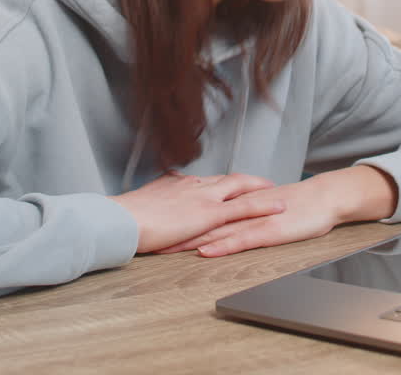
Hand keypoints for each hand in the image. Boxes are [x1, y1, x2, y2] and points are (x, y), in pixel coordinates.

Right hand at [108, 171, 284, 252]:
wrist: (121, 220)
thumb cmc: (124, 218)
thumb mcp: (140, 207)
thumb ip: (153, 205)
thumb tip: (153, 206)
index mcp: (177, 184)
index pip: (206, 181)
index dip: (222, 182)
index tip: (230, 183)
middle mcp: (194, 186)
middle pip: (227, 179)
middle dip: (247, 181)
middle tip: (262, 182)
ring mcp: (204, 198)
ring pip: (240, 188)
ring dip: (260, 189)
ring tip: (278, 191)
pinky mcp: (210, 213)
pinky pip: (244, 207)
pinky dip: (263, 205)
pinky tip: (279, 205)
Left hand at [155, 165, 397, 257]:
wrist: (324, 198)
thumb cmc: (294, 204)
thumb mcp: (258, 203)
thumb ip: (237, 207)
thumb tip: (216, 213)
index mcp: (235, 201)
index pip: (198, 209)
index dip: (173, 215)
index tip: (150, 222)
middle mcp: (239, 209)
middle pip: (200, 219)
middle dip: (173, 230)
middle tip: (147, 237)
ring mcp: (253, 220)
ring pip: (216, 230)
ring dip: (189, 240)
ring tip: (166, 250)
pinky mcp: (268, 233)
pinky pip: (241, 240)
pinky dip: (222, 246)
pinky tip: (206, 252)